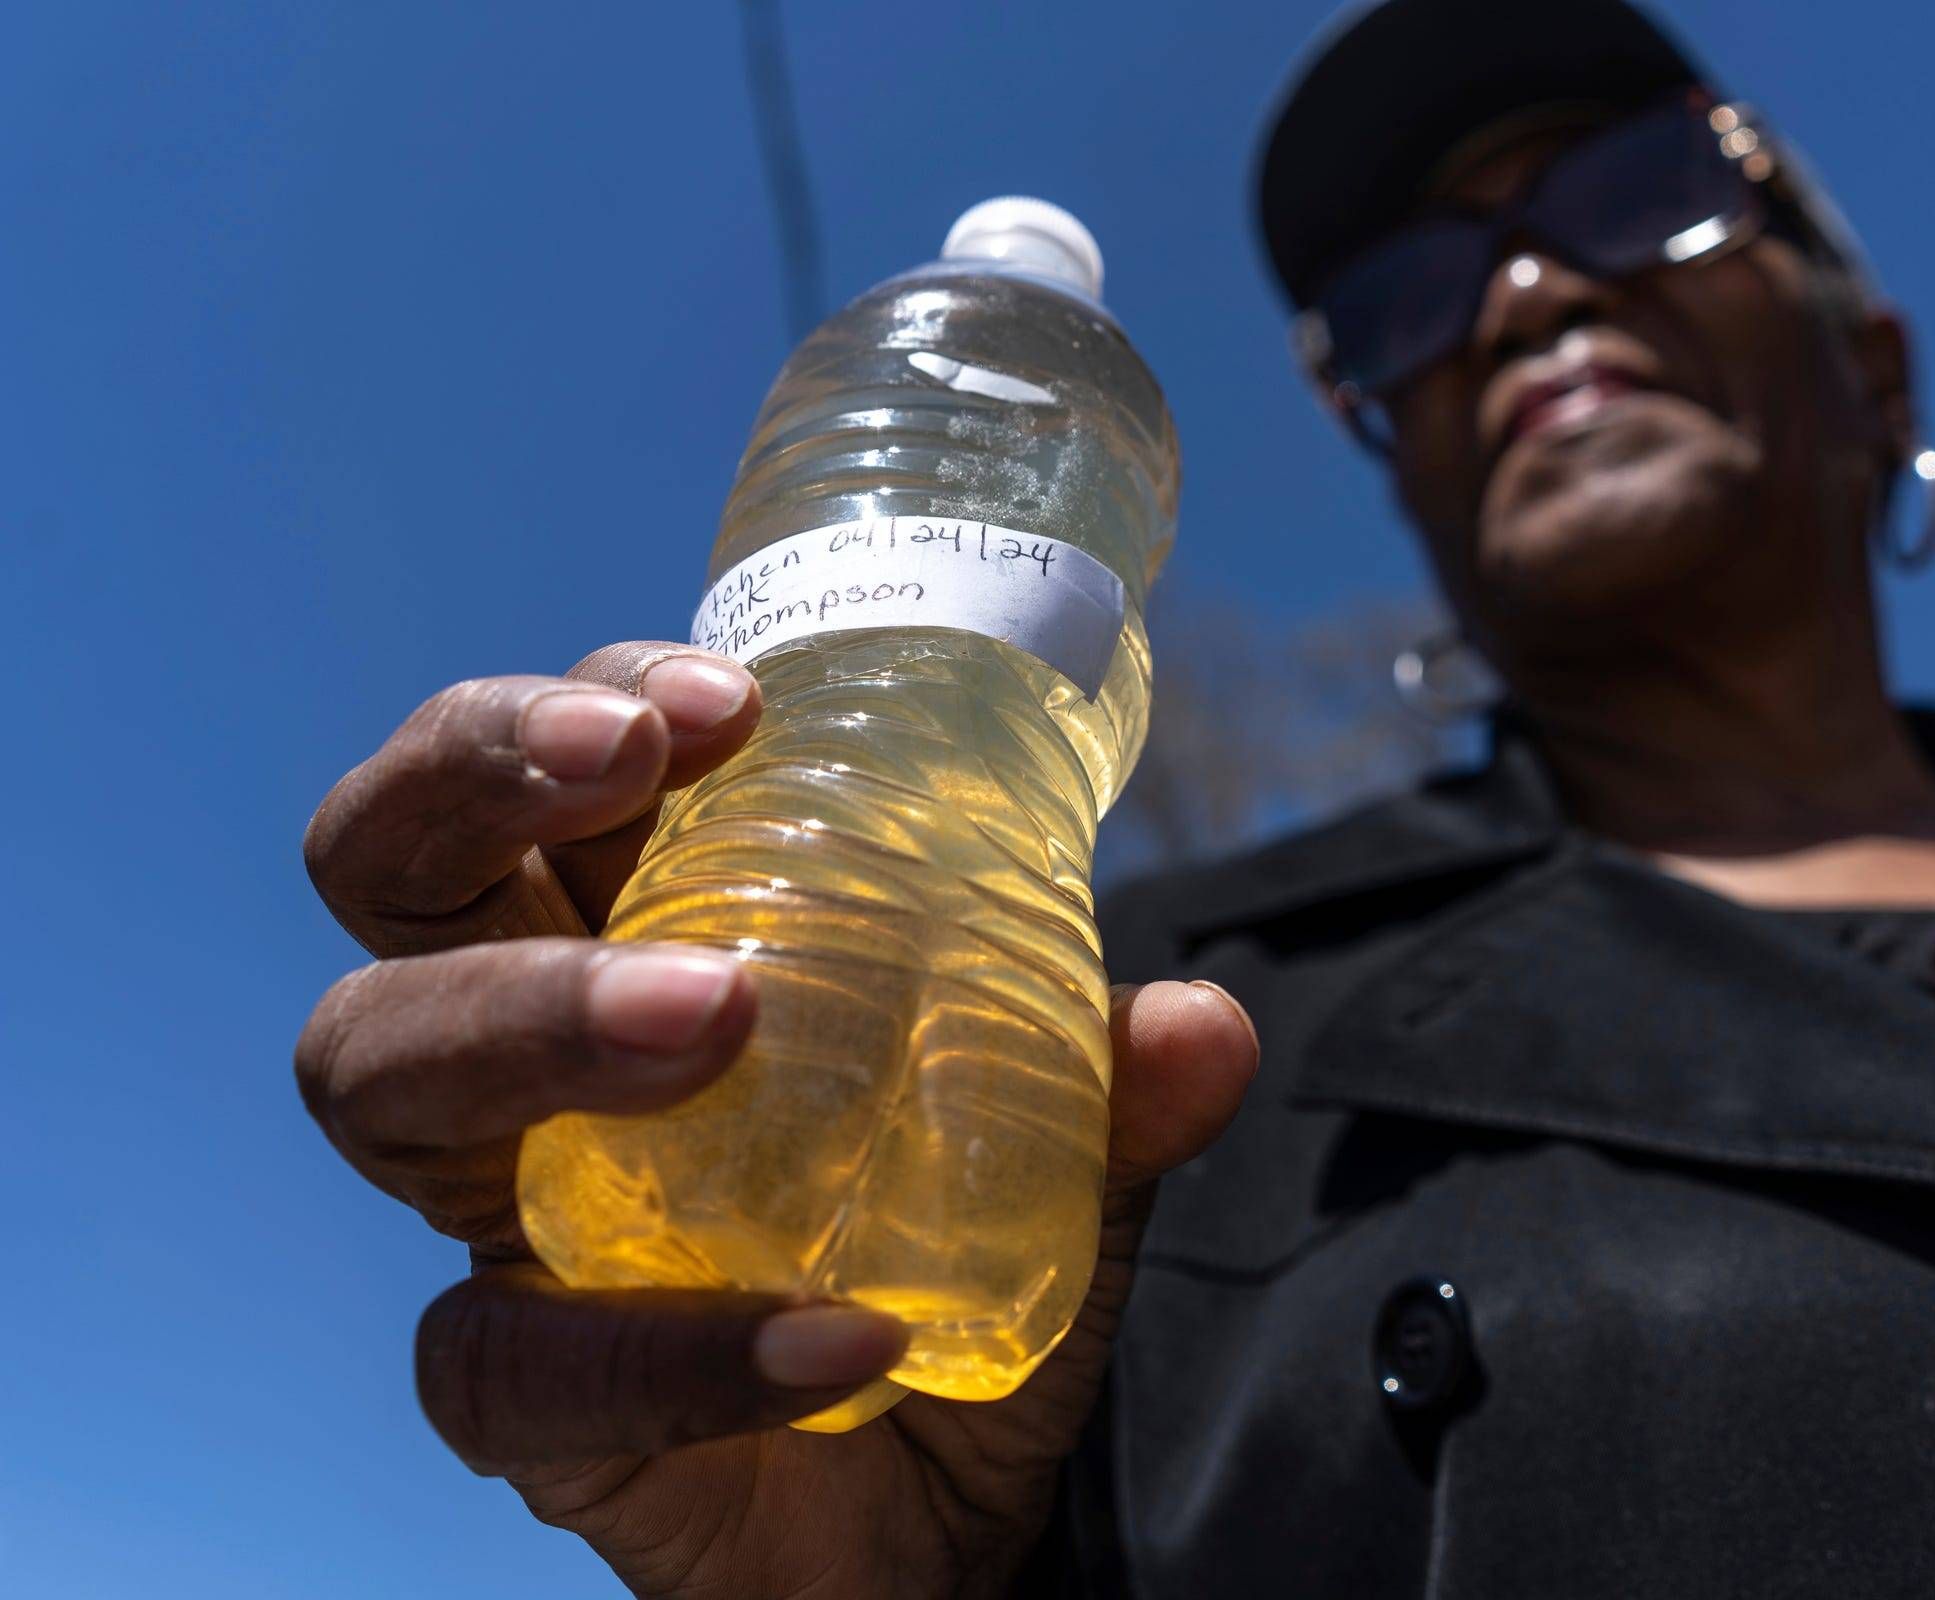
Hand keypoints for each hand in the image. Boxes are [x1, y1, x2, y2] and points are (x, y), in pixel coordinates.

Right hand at [296, 641, 1256, 1596]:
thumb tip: (1202, 1023)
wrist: (934, 1507)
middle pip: (390, 865)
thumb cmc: (951, 1264)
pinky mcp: (515, 1393)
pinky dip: (678, 1344)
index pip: (545, 775)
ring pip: (373, 1064)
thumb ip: (1114, 1086)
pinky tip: (840, 1337)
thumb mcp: (1061, 1157)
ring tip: (716, 1014)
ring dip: (534, 1008)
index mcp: (635, 936)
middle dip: (474, 774)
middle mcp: (526, 1049)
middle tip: (629, 758)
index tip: (737, 702)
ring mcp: (498, 1213)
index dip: (590, 702)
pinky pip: (511, 1360)